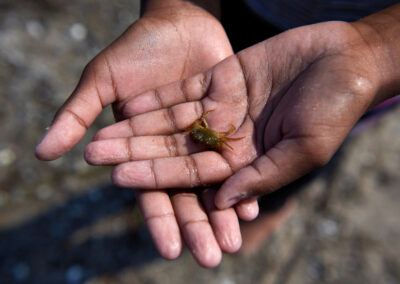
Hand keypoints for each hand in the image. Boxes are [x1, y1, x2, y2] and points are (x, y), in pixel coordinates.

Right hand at [35, 2, 258, 266]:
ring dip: (224, 212)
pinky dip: (245, 176)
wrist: (175, 24)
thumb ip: (77, 114)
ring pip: (214, 182)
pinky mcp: (228, 125)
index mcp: (145, 150)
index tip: (169, 250)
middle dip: (197, 226)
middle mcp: (176, 152)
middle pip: (187, 195)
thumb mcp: (102, 80)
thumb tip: (42, 153)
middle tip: (210, 256)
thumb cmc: (134, 50)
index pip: (151, 192)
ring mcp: (203, 140)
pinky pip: (237, 155)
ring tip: (234, 240)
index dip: (159, 220)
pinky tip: (253, 201)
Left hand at [85, 21, 382, 210]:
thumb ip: (261, 176)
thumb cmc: (335, 108)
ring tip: (99, 135)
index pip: (192, 175)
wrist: (346, 58)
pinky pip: (181, 90)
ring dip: (135, 127)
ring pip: (170, 120)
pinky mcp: (221, 78)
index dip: (155, 176)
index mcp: (247, 161)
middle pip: (172, 149)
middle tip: (94, 157)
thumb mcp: (304, 150)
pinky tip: (125, 104)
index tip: (119, 178)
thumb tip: (221, 201)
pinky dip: (154, 98)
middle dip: (134, 153)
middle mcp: (229, 137)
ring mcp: (223, 107)